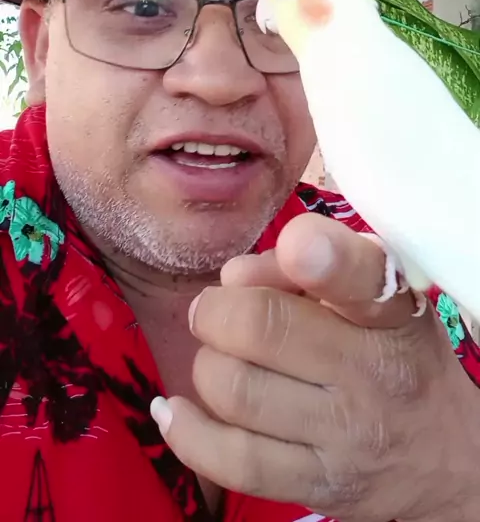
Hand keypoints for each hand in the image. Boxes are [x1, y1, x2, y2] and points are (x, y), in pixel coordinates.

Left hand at [151, 213, 478, 521]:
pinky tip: (174, 410)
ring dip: (208, 365)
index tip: (295, 245)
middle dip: (216, 311)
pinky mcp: (319, 486)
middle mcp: (370, 372)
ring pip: (235, 390)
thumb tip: (231, 278)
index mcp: (387, 311)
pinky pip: (233, 462)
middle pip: (261, 328)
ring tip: (220, 358)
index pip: (357, 277)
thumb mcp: (372, 294)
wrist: (444, 452)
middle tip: (215, 312)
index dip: (320, 256)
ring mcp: (344, 435)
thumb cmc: (391, 351)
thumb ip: (302, 270)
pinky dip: (187, 432)